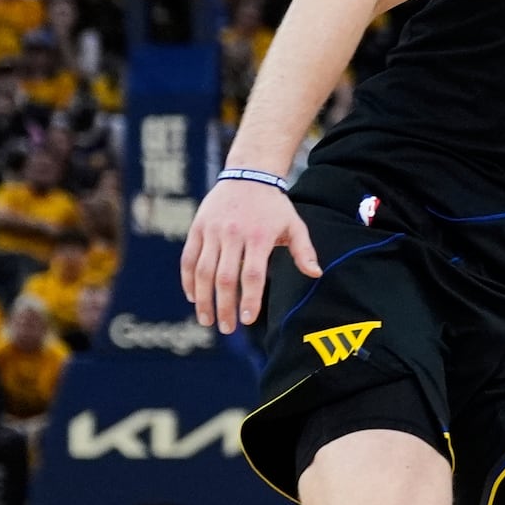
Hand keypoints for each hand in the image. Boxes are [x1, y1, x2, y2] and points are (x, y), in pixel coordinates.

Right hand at [181, 178, 322, 333]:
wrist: (248, 176)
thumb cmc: (274, 206)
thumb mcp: (294, 225)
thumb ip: (304, 251)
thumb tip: (316, 273)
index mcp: (259, 236)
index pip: (252, 275)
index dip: (248, 299)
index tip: (247, 320)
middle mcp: (233, 234)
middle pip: (225, 278)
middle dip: (225, 307)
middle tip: (227, 329)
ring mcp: (212, 231)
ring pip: (202, 271)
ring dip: (203, 299)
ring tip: (207, 320)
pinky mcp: (197, 228)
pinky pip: (189, 258)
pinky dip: (188, 280)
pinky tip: (193, 298)